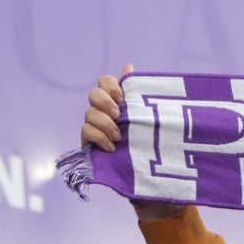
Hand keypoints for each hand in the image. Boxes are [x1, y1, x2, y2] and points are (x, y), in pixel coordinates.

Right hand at [80, 63, 182, 220]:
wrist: (156, 177)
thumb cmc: (158, 145)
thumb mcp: (154, 119)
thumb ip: (140, 94)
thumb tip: (128, 65)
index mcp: (120, 102)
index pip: (105, 82)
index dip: (110, 85)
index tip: (122, 97)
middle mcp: (105, 113)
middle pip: (93, 95)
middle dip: (105, 103)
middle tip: (119, 116)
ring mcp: (96, 129)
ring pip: (88, 114)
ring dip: (104, 124)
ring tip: (120, 137)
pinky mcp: (91, 146)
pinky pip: (85, 133)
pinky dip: (98, 138)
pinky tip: (112, 147)